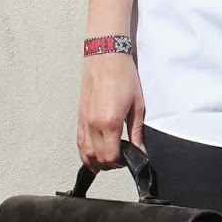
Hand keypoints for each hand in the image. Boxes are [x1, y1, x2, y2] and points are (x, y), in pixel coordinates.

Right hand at [76, 53, 146, 170]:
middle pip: (98, 158)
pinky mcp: (80, 116)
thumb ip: (137, 132)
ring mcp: (84, 121)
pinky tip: (93, 156)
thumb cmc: (123, 77)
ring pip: (86, 153)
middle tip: (123, 159)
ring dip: (97, 162)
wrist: (106, 57)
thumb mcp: (137, 105)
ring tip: (109, 160)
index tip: (130, 159)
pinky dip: (85, 153)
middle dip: (111, 164)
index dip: (121, 163)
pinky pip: (79, 142)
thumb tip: (141, 151)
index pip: (111, 156)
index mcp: (110, 123)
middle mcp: (94, 125)